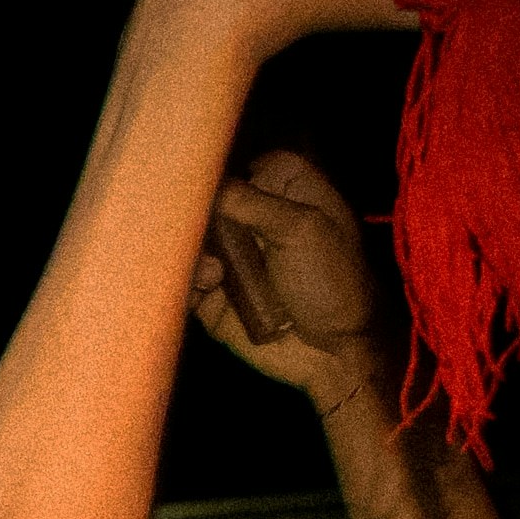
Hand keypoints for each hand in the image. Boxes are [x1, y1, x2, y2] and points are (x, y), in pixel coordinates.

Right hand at [191, 151, 382, 403]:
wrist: (334, 353)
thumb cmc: (333, 281)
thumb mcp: (300, 229)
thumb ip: (249, 201)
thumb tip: (201, 181)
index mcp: (287, 192)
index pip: (245, 165)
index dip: (227, 172)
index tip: (207, 181)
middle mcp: (256, 220)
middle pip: (210, 202)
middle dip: (199, 214)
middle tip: (200, 226)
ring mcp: (233, 258)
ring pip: (191, 242)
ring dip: (194, 252)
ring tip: (214, 272)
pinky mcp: (214, 295)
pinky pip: (185, 281)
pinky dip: (187, 280)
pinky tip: (207, 285)